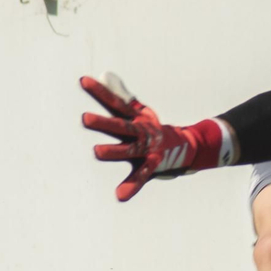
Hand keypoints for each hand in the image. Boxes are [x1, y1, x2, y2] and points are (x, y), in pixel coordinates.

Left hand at [81, 74, 227, 201]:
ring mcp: (148, 148)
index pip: (115, 102)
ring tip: (97, 152)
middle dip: (103, 123)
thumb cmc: (153, 129)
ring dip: (114, 151)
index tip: (83, 81)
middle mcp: (142, 131)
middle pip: (120, 125)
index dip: (100, 91)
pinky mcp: (153, 165)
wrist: (188, 145)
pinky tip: (120, 195)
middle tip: (85, 118)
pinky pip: (141, 177)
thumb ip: (120, 95)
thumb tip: (104, 75)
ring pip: (129, 149)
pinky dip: (131, 186)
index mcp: (136, 118)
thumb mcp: (139, 111)